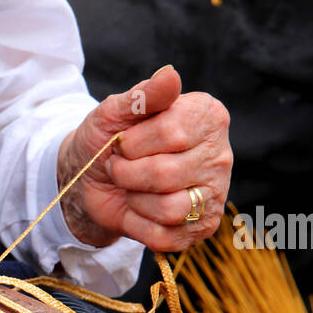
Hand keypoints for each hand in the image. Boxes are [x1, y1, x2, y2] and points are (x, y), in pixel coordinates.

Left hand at [58, 65, 231, 251]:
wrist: (92, 180)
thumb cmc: (108, 140)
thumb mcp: (115, 111)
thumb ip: (143, 95)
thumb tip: (170, 76)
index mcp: (207, 116)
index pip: (173, 133)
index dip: (134, 143)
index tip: (122, 141)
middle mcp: (219, 154)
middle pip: (167, 174)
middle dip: (128, 174)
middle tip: (120, 167)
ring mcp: (214, 194)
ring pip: (170, 209)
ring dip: (135, 201)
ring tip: (131, 189)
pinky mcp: (201, 228)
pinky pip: (164, 236)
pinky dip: (137, 225)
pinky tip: (137, 210)